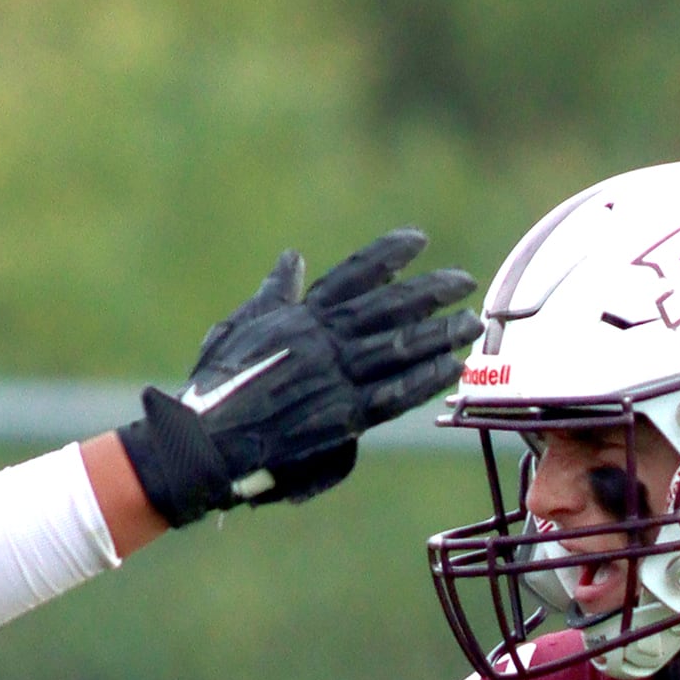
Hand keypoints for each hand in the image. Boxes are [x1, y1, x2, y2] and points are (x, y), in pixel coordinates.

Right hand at [116, 230, 480, 525]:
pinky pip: (394, 394)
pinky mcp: (343, 417)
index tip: (419, 240)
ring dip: (440, 333)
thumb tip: (293, 258)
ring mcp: (335, 378)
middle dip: (431, 291)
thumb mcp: (241, 327)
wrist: (208, 440)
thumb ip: (275, 293)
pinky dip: (424, 380)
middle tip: (464, 281)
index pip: (353, 274)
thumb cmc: (217, 385)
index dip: (389, 254)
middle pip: (389, 306)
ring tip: (471, 324)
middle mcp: (323, 340)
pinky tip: (451, 368)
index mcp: (301, 316)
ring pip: (400, 347)